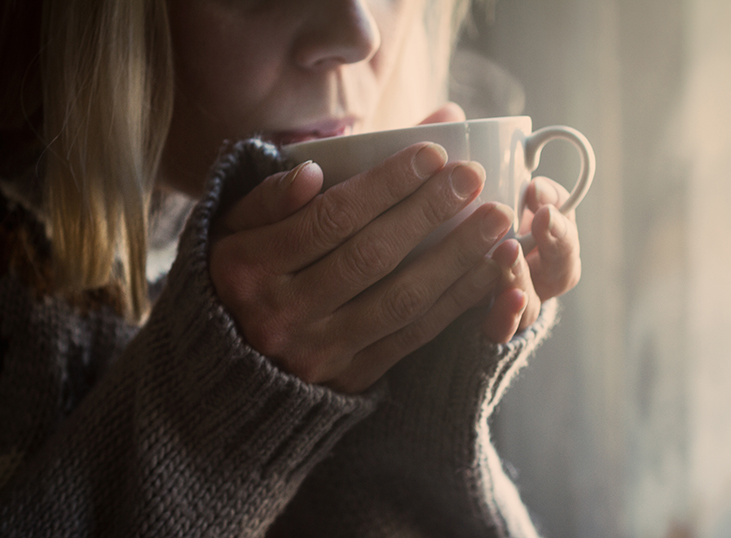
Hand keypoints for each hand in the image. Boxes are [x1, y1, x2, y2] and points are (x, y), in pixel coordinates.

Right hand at [209, 139, 517, 393]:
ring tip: (498, 222)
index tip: (433, 152)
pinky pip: (414, 336)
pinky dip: (457, 302)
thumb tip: (314, 170)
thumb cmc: (242, 275)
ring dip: (457, 258)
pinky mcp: (351, 376)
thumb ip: (270, 196)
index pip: (330, 217)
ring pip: (401, 300)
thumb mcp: (233, 228)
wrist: (232, 364)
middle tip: (473, 178)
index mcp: (247, 266)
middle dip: (429, 213)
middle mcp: (281, 313)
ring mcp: (318, 351)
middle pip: (370, 256)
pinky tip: (490, 271)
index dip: (386, 184)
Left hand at [416, 102, 582, 343]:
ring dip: (528, 272)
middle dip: (558, 236)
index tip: (534, 186)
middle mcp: (524, 268)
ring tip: (510, 253)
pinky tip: (508, 297)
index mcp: (522, 227)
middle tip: (541, 216)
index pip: (557, 213)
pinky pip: (505, 329)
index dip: (555, 199)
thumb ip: (438, 158)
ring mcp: (508, 302)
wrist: (381, 290)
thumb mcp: (423, 190)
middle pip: (562, 260)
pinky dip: (508, 313)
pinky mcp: (483, 329)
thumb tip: (450, 111)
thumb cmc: (413, 224)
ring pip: (538, 296)